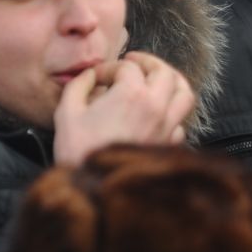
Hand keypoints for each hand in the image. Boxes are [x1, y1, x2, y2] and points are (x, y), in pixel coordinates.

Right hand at [52, 51, 195, 165]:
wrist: (94, 189)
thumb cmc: (79, 151)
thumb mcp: (67, 111)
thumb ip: (80, 85)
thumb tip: (90, 76)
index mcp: (132, 94)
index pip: (127, 67)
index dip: (109, 67)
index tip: (97, 76)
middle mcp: (155, 107)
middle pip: (165, 72)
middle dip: (148, 63)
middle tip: (133, 62)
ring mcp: (166, 127)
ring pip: (184, 93)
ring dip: (171, 81)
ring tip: (157, 79)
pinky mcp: (168, 145)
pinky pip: (180, 121)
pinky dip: (172, 111)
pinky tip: (157, 113)